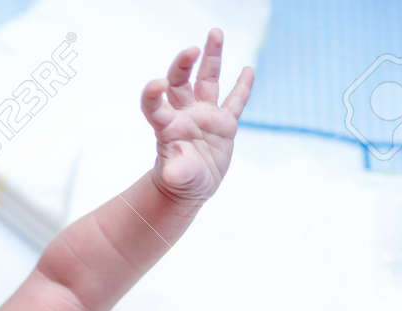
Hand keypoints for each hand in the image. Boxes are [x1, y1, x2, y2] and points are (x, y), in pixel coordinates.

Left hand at [141, 28, 253, 202]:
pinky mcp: (224, 124)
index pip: (154, 104)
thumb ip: (176, 170)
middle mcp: (184, 115)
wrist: (190, 186)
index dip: (153, 93)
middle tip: (191, 50)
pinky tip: (248, 70)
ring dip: (211, 58)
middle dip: (182, 64)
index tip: (157, 84)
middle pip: (180, 82)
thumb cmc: (178, 182)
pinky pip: (235, 102)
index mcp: (167, 127)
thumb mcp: (177, 178)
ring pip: (207, 81)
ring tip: (215, 33)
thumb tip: (172, 171)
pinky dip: (242, 87)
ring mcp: (205, 116)